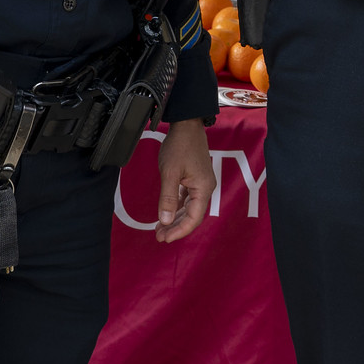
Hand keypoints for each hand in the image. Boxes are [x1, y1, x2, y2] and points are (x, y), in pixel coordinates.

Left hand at [156, 119, 212, 243]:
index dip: (179, 231)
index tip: (164, 238)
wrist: (187, 125)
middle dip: (175, 227)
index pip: (193, 218)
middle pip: (192, 216)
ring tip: (159, 229)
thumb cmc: (179, 146)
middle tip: (159, 237)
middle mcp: (205, 188)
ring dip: (174, 219)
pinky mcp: (195, 179)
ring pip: (189, 208)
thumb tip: (164, 220)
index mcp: (203, 188)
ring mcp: (201, 184)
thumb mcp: (170, 173)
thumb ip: (167, 198)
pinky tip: (166, 214)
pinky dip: (176, 207)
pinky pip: (186, 199)